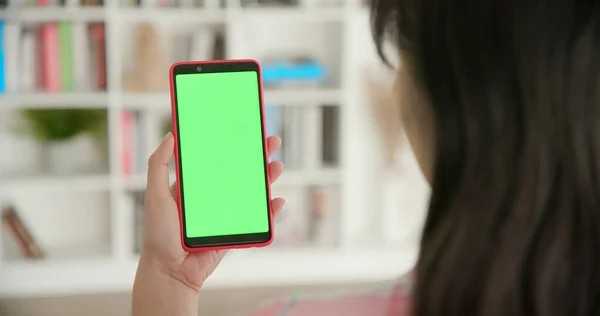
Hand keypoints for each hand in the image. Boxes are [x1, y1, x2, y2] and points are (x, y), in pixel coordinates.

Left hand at [140, 132, 284, 291]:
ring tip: (277, 166)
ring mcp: (226, 214)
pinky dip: (270, 212)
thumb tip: (172, 135)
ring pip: (252, 192)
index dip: (232, 143)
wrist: (170, 272)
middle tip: (271, 141)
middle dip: (258, 156)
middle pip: (240, 171)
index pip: (218, 158)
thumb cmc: (158, 234)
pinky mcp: (235, 232)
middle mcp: (213, 197)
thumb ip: (159, 165)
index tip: (245, 128)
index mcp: (195, 185)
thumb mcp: (154, 195)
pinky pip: (257, 219)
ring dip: (267, 179)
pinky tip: (277, 201)